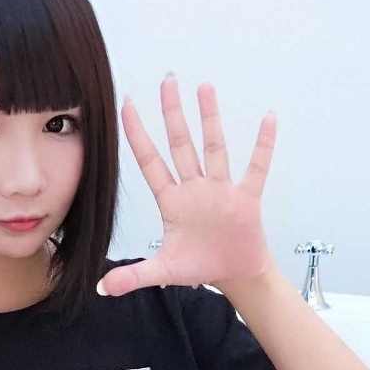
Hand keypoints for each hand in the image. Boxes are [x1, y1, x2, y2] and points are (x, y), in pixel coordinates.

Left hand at [98, 76, 277, 296]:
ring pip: (214, 147)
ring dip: (210, 119)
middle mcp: (195, 188)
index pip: (150, 161)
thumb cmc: (199, 267)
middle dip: (173, 113)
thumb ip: (132, 277)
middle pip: (181, 143)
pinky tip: (268, 119)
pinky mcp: (246, 199)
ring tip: (204, 87)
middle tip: (167, 80)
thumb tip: (100, 289)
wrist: (234, 275)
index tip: (126, 105)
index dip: (138, 135)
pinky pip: (256, 168)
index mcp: (172, 201)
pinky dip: (263, 145)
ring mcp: (221, 190)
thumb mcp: (162, 272)